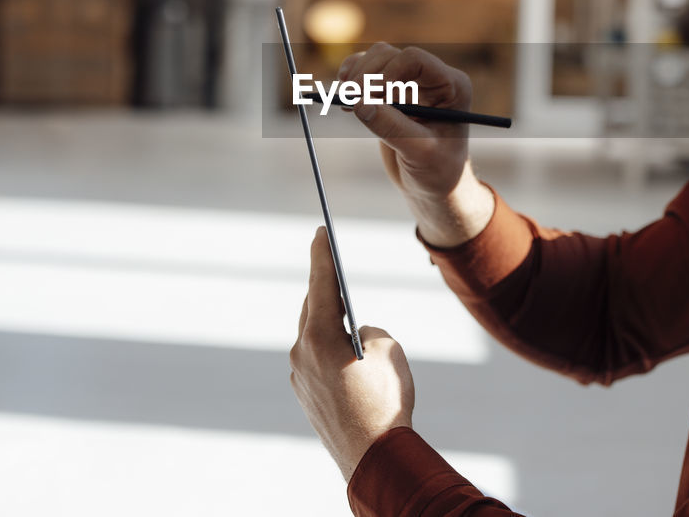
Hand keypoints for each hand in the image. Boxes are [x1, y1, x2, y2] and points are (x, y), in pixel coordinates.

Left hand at [290, 227, 414, 481]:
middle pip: (312, 309)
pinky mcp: (306, 396)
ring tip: (340, 305)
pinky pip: (316, 361)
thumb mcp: (388, 349)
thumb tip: (357, 335)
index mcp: (319, 336)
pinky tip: (344, 351)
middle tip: (332, 264)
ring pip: (312, 337)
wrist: (374, 457)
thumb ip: (369, 331)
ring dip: (327, 322)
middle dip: (324, 288)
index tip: (321, 230)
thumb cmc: (386, 399)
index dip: (323, 253)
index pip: (320, 282)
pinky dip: (330, 350)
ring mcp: (300, 377)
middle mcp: (301, 353)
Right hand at [337, 44, 493, 246]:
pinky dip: (353, 77)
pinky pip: (369, 70)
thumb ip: (392, 128)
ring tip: (344, 99)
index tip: (366, 94)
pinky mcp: (392, 90)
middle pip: (392, 56)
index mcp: (452, 87)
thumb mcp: (419, 153)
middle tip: (347, 99)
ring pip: (378, 58)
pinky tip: (342, 93)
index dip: (388, 72)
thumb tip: (359, 104)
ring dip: (357, 74)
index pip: (416, 60)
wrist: (433, 184)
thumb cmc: (438, 171)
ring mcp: (411, 82)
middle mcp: (432, 79)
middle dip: (367, 75)